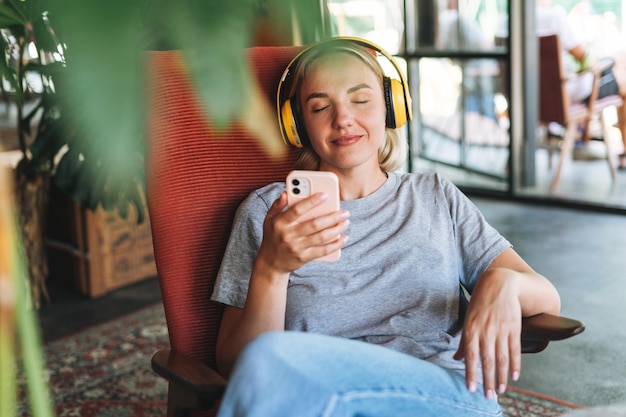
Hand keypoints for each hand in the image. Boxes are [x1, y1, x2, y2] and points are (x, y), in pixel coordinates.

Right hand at [256, 191, 348, 274]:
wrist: (270, 263)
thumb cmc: (273, 237)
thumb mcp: (269, 219)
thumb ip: (277, 205)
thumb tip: (286, 192)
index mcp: (281, 223)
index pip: (297, 210)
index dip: (312, 202)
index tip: (325, 195)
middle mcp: (288, 235)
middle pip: (314, 224)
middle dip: (332, 217)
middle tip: (345, 212)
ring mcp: (297, 247)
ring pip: (321, 237)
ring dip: (336, 229)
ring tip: (346, 222)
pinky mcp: (304, 257)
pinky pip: (323, 251)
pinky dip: (335, 244)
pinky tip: (344, 238)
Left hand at [454, 268, 521, 398]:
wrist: (499, 283)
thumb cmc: (479, 304)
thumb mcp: (467, 319)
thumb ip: (463, 341)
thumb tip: (456, 359)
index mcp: (471, 328)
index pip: (470, 355)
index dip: (470, 373)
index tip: (471, 389)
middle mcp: (486, 330)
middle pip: (487, 360)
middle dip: (488, 380)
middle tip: (489, 397)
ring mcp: (501, 329)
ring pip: (502, 357)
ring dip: (502, 376)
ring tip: (501, 390)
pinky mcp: (514, 327)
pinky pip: (515, 349)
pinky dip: (515, 364)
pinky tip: (514, 376)